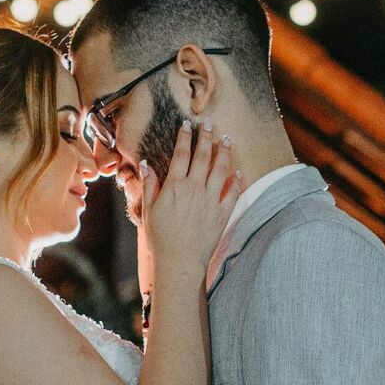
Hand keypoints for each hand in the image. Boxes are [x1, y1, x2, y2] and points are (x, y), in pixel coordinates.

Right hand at [142, 120, 242, 276]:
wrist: (179, 262)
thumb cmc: (160, 238)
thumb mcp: (148, 210)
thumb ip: (149, 185)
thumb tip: (146, 164)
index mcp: (175, 186)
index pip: (181, 154)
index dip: (185, 137)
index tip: (188, 124)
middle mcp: (194, 188)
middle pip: (202, 156)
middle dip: (206, 136)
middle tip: (209, 123)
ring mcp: (211, 200)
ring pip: (220, 169)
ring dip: (224, 152)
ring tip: (226, 139)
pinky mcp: (223, 213)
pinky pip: (233, 192)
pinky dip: (237, 180)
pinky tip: (239, 171)